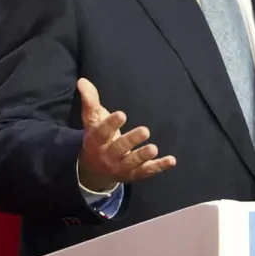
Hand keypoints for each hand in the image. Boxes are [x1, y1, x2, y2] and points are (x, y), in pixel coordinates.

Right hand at [76, 77, 175, 191]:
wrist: (93, 171)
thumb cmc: (97, 138)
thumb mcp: (92, 120)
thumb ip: (90, 101)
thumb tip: (83, 81)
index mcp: (96, 140)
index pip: (102, 132)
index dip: (111, 124)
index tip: (122, 114)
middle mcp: (107, 155)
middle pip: (118, 148)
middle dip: (131, 140)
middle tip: (145, 130)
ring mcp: (121, 166)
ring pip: (132, 162)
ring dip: (143, 156)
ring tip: (154, 148)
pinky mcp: (134, 174)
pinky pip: (147, 171)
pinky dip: (159, 167)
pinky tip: (171, 160)